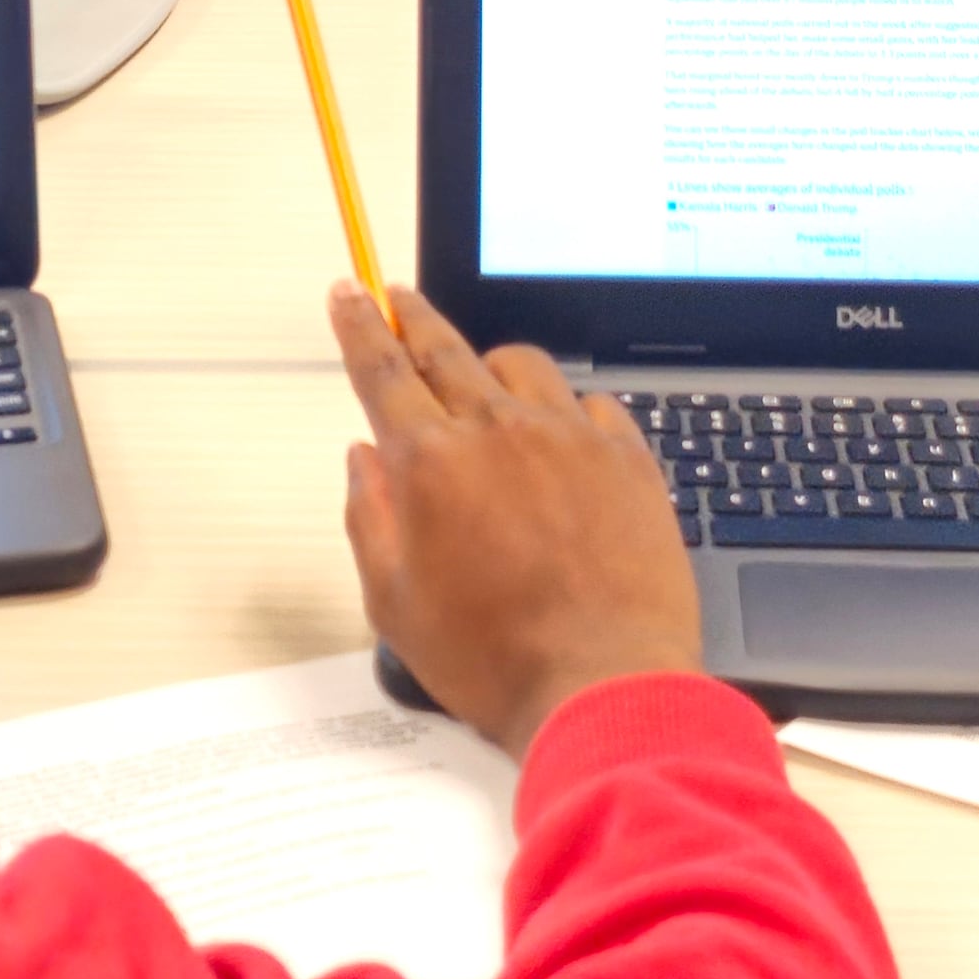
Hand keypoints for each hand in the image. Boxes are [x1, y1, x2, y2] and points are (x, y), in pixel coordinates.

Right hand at [330, 284, 704, 760]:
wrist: (605, 685)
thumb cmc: (495, 660)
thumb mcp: (395, 604)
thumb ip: (372, 519)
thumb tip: (365, 458)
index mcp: (432, 462)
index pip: (383, 371)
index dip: (359, 326)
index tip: (350, 292)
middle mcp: (499, 431)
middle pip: (446, 348)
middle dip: (413, 316)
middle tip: (398, 297)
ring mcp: (570, 438)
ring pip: (522, 365)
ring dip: (492, 364)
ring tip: (485, 380)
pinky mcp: (628, 459)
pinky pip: (591, 404)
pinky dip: (566, 410)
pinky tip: (562, 435)